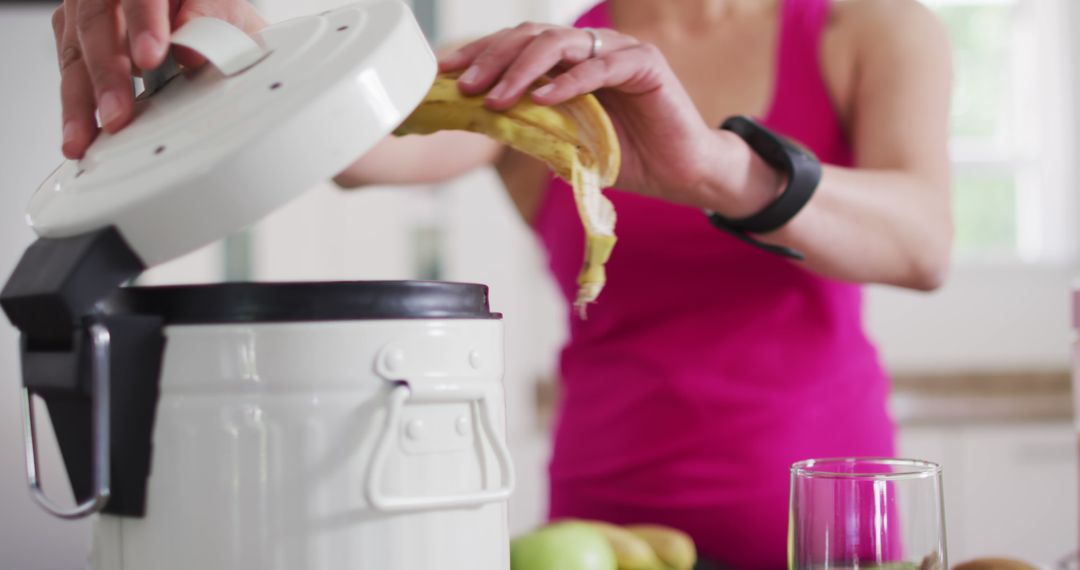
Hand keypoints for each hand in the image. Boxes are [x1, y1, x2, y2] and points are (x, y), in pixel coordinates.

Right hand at [52, 0, 265, 158]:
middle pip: (96, 22)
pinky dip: (76, 105)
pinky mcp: (74, 35)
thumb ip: (211, 21)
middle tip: (117, 114)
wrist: (199, 12)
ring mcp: (86, 10)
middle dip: (106, 73)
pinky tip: (79, 134)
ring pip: (73, 50)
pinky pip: (69, 69)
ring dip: (79, 100)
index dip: (144, 23)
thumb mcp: (225, 12)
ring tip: (83, 138)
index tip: (150, 58)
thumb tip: (191, 54)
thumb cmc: (210, 12)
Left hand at [439, 23, 774, 214]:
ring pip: (559, 44)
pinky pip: (599, 67)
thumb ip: (533, 127)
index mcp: (571, 61)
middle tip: (463, 84)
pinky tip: (540, 99)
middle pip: (531, 37)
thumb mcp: (566, 143)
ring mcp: (619, 51)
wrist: (681, 174)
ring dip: (521, 70)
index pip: (519, 45)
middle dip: (492, 59)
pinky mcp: (645, 65)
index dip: (481, 54)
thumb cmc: (628, 158)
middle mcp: (592, 48)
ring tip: (495, 97)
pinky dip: (567, 83)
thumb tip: (482, 122)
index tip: (446, 73)